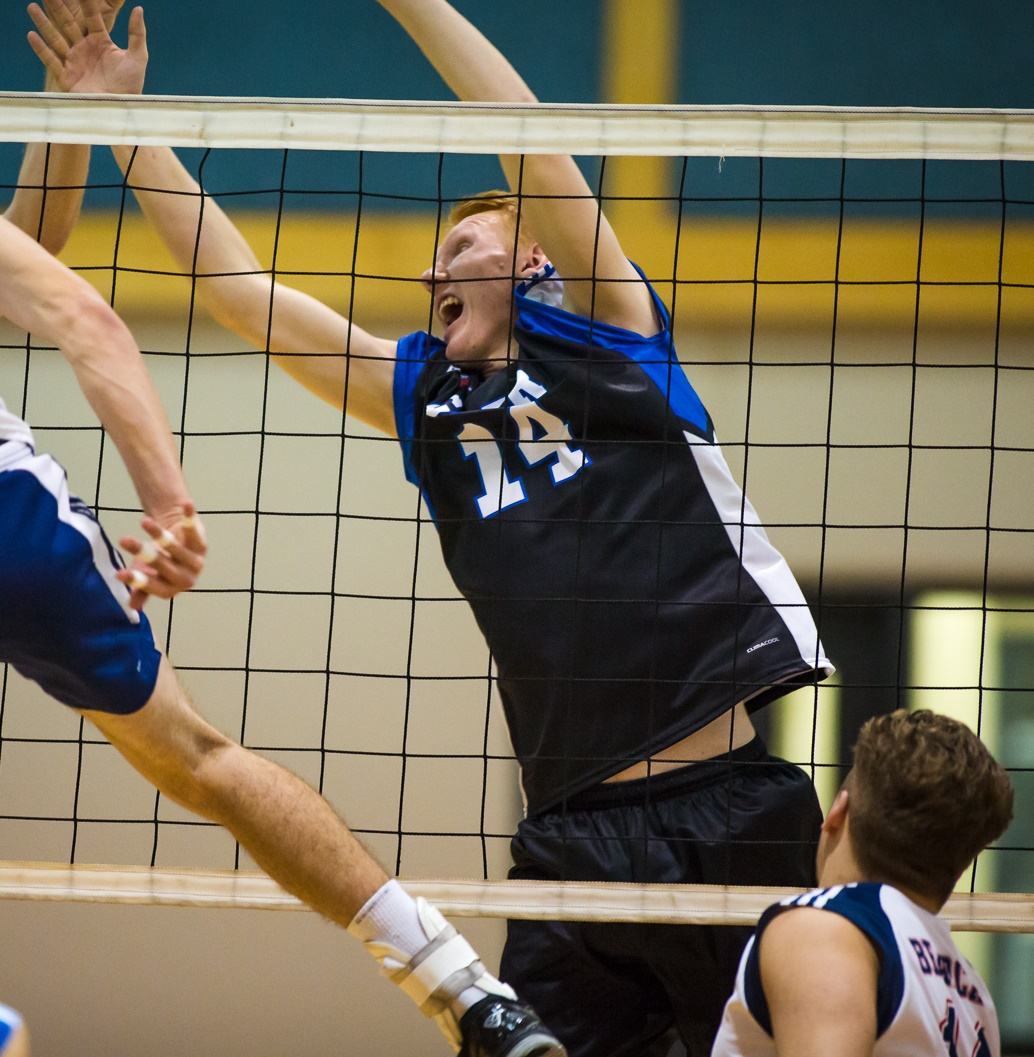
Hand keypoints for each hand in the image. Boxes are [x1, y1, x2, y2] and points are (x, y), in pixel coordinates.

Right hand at [28, 0, 146, 94]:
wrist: (121, 109)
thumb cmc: (131, 85)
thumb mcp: (138, 57)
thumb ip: (137, 33)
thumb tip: (138, 9)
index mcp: (101, 42)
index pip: (91, 17)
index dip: (85, 2)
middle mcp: (85, 49)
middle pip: (68, 23)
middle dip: (58, 8)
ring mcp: (74, 62)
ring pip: (55, 38)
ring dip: (43, 24)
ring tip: (32, 7)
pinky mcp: (66, 76)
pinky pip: (51, 60)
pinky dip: (41, 49)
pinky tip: (32, 35)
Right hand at [116, 502, 206, 609]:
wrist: (177, 543)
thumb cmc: (159, 561)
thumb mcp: (148, 575)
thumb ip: (141, 589)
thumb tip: (131, 606)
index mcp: (171, 589)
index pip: (153, 587)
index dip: (137, 581)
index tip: (118, 573)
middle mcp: (186, 578)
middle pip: (163, 565)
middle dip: (143, 553)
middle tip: (123, 540)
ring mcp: (195, 560)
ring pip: (175, 547)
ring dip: (158, 534)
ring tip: (143, 522)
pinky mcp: (200, 543)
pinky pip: (193, 529)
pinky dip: (190, 517)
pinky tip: (187, 504)